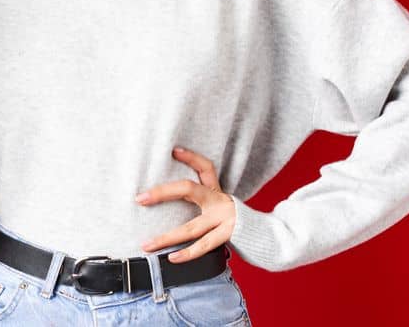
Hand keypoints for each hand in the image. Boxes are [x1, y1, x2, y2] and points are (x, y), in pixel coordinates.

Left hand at [136, 146, 237, 262]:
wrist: (269, 236)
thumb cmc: (236, 222)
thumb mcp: (222, 207)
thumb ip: (204, 203)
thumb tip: (170, 204)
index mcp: (218, 192)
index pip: (206, 168)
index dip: (191, 157)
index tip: (174, 150)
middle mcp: (221, 201)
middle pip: (189, 189)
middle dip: (162, 192)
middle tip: (140, 198)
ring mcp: (225, 217)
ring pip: (191, 227)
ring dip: (166, 237)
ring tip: (147, 245)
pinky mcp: (230, 233)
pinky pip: (204, 245)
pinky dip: (187, 253)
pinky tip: (172, 258)